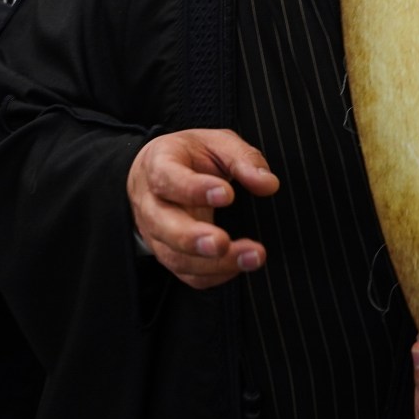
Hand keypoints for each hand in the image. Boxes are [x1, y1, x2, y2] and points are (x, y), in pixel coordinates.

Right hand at [126, 130, 278, 290]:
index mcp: (158, 165)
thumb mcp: (216, 143)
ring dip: (214, 263)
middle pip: (163, 225)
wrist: (162, 175)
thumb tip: (268, 184)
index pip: (167, 179)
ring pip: (176, 256)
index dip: (194, 189)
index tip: (227, 195)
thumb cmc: (191, 157)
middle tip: (222, 242)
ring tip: (251, 257)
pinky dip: (216, 274)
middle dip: (193, 238)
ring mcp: (156, 234)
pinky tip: (241, 264)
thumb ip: (242, 159)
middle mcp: (150, 203)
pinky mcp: (169, 255)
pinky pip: (188, 274)